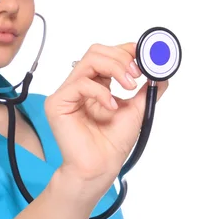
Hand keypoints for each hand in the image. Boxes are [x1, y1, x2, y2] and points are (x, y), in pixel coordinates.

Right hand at [44, 42, 168, 199]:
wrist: (100, 168)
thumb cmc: (112, 144)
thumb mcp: (137, 109)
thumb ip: (147, 88)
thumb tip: (161, 71)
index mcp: (95, 85)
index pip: (106, 54)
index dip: (125, 50)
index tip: (145, 56)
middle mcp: (79, 86)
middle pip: (96, 51)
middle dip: (121, 59)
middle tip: (137, 75)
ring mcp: (67, 93)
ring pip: (89, 60)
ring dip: (115, 69)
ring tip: (130, 87)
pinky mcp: (57, 103)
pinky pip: (80, 84)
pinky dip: (101, 92)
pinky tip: (112, 106)